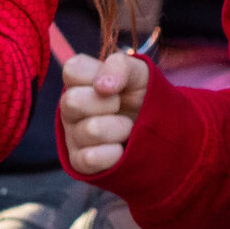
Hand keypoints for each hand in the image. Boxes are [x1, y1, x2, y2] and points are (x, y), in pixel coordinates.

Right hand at [58, 52, 150, 173]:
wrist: (160, 130)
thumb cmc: (143, 96)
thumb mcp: (139, 73)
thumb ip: (120, 66)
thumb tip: (102, 86)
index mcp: (79, 82)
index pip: (72, 70)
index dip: (97, 76)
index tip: (116, 85)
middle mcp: (70, 108)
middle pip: (72, 101)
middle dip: (109, 104)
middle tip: (120, 107)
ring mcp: (72, 136)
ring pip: (90, 130)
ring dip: (119, 129)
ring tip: (126, 129)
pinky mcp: (79, 162)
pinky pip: (90, 158)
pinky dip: (114, 154)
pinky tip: (121, 149)